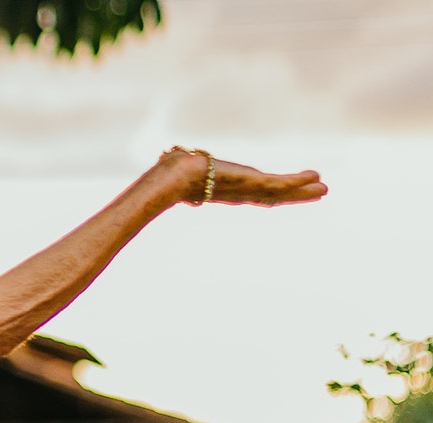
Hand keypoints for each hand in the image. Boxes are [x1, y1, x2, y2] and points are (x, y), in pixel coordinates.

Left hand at [159, 147, 328, 206]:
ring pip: (283, 193)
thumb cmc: (174, 172)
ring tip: (324, 188)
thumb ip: (183, 161)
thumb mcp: (184, 167)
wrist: (177, 177)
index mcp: (228, 191)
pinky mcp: (256, 183)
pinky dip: (299, 180)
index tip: (283, 195)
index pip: (256, 195)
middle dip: (296, 195)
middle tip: (318, 193)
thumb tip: (169, 154)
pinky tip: (316, 176)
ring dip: (304, 191)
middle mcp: (241, 194)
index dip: (272, 194)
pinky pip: (283, 183)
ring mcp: (250, 190)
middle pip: (275, 197)